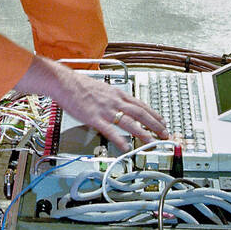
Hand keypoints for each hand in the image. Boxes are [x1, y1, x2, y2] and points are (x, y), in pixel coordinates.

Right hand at [15, 57, 167, 149]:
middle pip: (140, 113)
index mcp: (118, 94)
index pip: (141, 104)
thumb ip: (113, 97)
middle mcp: (115, 101)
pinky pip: (110, 130)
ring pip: (129, 122)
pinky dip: (120, 139)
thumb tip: (120, 103)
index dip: (154, 114)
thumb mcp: (103, 88)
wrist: (65, 82)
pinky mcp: (94, 118)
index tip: (162, 121)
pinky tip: (126, 147)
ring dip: (143, 133)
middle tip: (164, 134)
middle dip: (155, 124)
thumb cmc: (80, 85)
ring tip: (152, 142)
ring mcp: (106, 110)